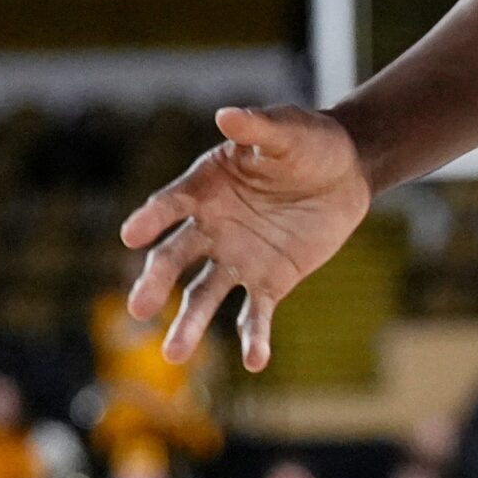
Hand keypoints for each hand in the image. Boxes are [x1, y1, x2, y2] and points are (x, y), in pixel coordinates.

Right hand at [119, 105, 370, 372]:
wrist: (346, 171)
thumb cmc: (309, 142)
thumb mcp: (287, 131)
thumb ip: (258, 129)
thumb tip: (227, 115)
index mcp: (204, 187)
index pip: (169, 205)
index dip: (150, 218)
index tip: (131, 234)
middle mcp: (210, 227)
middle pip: (173, 259)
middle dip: (154, 283)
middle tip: (138, 309)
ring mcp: (236, 257)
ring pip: (203, 295)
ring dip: (188, 324)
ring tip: (175, 354)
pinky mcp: (270, 279)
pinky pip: (256, 313)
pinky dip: (254, 337)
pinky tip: (254, 361)